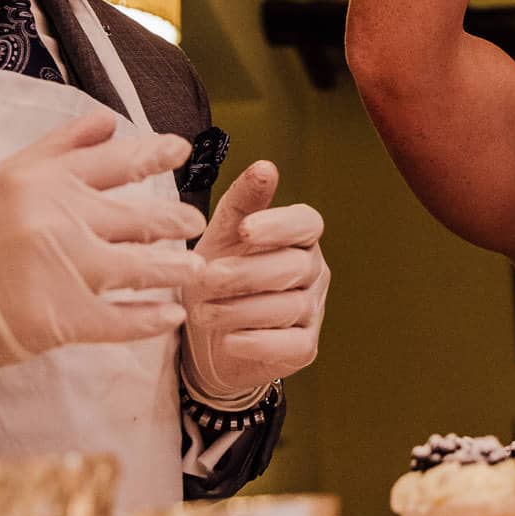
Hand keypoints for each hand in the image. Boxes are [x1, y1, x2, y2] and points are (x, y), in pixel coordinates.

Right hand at [0, 113, 206, 408]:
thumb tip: (110, 121)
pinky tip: (170, 317)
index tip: (182, 149)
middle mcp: (55, 216)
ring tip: (197, 269)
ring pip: (142, 266)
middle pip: (139, 215)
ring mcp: (59, 267)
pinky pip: (122, 318)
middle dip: (176, 221)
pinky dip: (152, 319)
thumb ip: (56, 151)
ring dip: (176, 269)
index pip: (114, 159)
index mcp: (39, 179)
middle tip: (195, 223)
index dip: (155, 152)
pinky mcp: (57, 317)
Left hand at [180, 160, 328, 402]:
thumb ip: (242, 203)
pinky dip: (257, 342)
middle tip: (205, 278)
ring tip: (201, 312)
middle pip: (294, 266)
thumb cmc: (218, 279)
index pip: (306, 223)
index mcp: (298, 238)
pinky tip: (230, 340)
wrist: (208, 342)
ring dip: (240, 310)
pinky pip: (290, 344)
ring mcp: (312, 311)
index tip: (244, 229)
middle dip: (246, 273)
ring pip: (288, 307)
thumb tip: (266, 167)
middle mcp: (313, 271)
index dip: (279, 225)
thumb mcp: (221, 238)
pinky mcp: (304, 348)